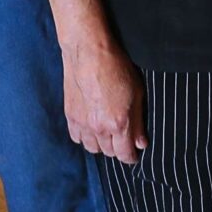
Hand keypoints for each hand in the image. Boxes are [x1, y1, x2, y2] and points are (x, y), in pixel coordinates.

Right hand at [62, 35, 146, 164]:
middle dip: (118, 149)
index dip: (131, 158)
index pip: (124, 154)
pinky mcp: (70, 116)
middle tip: (122, 139)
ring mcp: (82, 123)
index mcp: (118, 124)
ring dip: (101, 145)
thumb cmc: (116, 68)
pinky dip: (85, 137)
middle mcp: (99, 128)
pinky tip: (91, 129)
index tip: (134, 156)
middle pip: (109, 152)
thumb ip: (139, 122)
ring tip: (107, 135)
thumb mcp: (137, 93)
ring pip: (92, 148)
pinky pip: (77, 138)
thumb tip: (141, 143)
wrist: (89, 52)